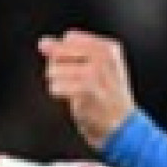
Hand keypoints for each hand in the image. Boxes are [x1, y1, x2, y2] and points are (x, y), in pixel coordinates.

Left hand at [39, 29, 137, 148]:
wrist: (124, 129)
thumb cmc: (107, 99)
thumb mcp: (98, 68)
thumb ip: (69, 52)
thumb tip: (42, 44)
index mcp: (108, 48)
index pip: (70, 38)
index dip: (65, 55)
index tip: (78, 71)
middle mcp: (103, 56)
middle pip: (58, 52)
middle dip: (60, 69)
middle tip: (78, 84)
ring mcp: (94, 72)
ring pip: (53, 70)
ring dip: (59, 85)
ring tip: (78, 94)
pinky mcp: (84, 90)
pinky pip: (55, 87)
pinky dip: (60, 96)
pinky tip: (75, 102)